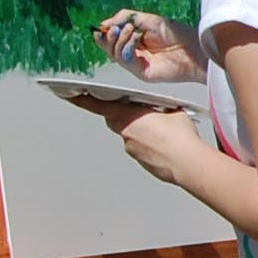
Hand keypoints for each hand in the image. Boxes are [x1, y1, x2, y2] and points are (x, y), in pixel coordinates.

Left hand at [76, 98, 207, 187]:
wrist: (187, 163)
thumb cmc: (179, 137)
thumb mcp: (175, 111)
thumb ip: (165, 107)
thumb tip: (167, 108)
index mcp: (129, 116)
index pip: (98, 106)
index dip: (83, 100)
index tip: (70, 95)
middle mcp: (125, 133)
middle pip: (115, 120)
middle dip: (124, 114)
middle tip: (141, 110)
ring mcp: (132, 149)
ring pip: (130, 135)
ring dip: (141, 130)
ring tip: (164, 130)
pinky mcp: (141, 161)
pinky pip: (140, 148)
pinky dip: (150, 144)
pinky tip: (166, 143)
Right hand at [95, 10, 201, 82]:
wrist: (194, 48)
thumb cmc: (177, 34)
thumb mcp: (148, 19)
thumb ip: (126, 18)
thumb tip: (103, 24)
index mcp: (135, 41)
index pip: (112, 40)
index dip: (104, 33)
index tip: (101, 26)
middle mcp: (134, 54)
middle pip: (109, 48)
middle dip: (108, 37)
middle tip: (116, 28)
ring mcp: (137, 64)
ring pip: (115, 55)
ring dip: (119, 40)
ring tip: (130, 30)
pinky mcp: (142, 73)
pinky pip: (125, 61)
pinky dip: (126, 48)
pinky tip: (136, 39)